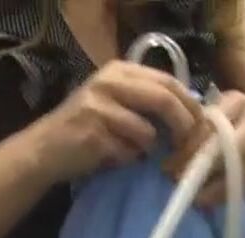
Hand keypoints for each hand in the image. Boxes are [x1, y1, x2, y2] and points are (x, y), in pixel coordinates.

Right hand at [37, 60, 201, 180]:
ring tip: (134, 153)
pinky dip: (127, 160)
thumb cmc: (86, 128)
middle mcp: (109, 82)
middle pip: (164, 100)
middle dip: (183, 127)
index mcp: (119, 71)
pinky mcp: (93, 134)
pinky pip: (128, 152)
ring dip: (147, 149)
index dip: (190, 106)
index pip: (169, 82)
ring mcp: (99, 107)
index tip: (201, 127)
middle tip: (189, 146)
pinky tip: (113, 158)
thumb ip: (147, 100)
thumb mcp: (116, 102)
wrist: (44, 149)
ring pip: (147, 132)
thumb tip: (192, 113)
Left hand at [164, 90, 244, 206]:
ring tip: (199, 199)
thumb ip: (200, 136)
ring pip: (243, 165)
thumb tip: (168, 164)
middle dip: (203, 169)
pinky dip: (237, 190)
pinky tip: (220, 198)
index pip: (208, 125)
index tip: (170, 169)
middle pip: (227, 146)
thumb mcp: (222, 124)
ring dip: (218, 186)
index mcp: (236, 101)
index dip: (188, 149)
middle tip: (184, 186)